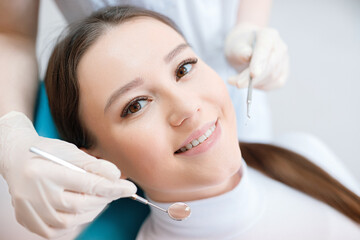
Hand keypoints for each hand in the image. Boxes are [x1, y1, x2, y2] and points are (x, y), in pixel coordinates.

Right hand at [0, 112, 136, 238]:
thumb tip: (117, 176)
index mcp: (46, 172)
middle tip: (115, 190)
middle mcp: (36, 194)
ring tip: (98, 197)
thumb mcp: (70, 151)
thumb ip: (94, 164)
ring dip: (92, 210)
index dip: (113, 188)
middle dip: (104, 198)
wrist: (17, 160)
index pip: (87, 184)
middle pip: (81, 204)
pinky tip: (80, 208)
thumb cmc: (47, 153)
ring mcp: (31, 211)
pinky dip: (75, 221)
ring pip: (72, 220)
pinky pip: (59, 231)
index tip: (130, 188)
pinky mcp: (30, 221)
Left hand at [225, 23, 288, 89]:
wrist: (244, 50)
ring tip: (237, 82)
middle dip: (254, 78)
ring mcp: (284, 61)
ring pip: (272, 77)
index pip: (265, 49)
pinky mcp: (283, 74)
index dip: (259, 62)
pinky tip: (249, 84)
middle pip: (270, 66)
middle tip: (238, 84)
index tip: (253, 74)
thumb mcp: (235, 46)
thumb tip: (247, 55)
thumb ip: (240, 50)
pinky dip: (260, 86)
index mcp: (269, 35)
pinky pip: (274, 84)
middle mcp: (280, 47)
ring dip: (254, 84)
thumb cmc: (239, 46)